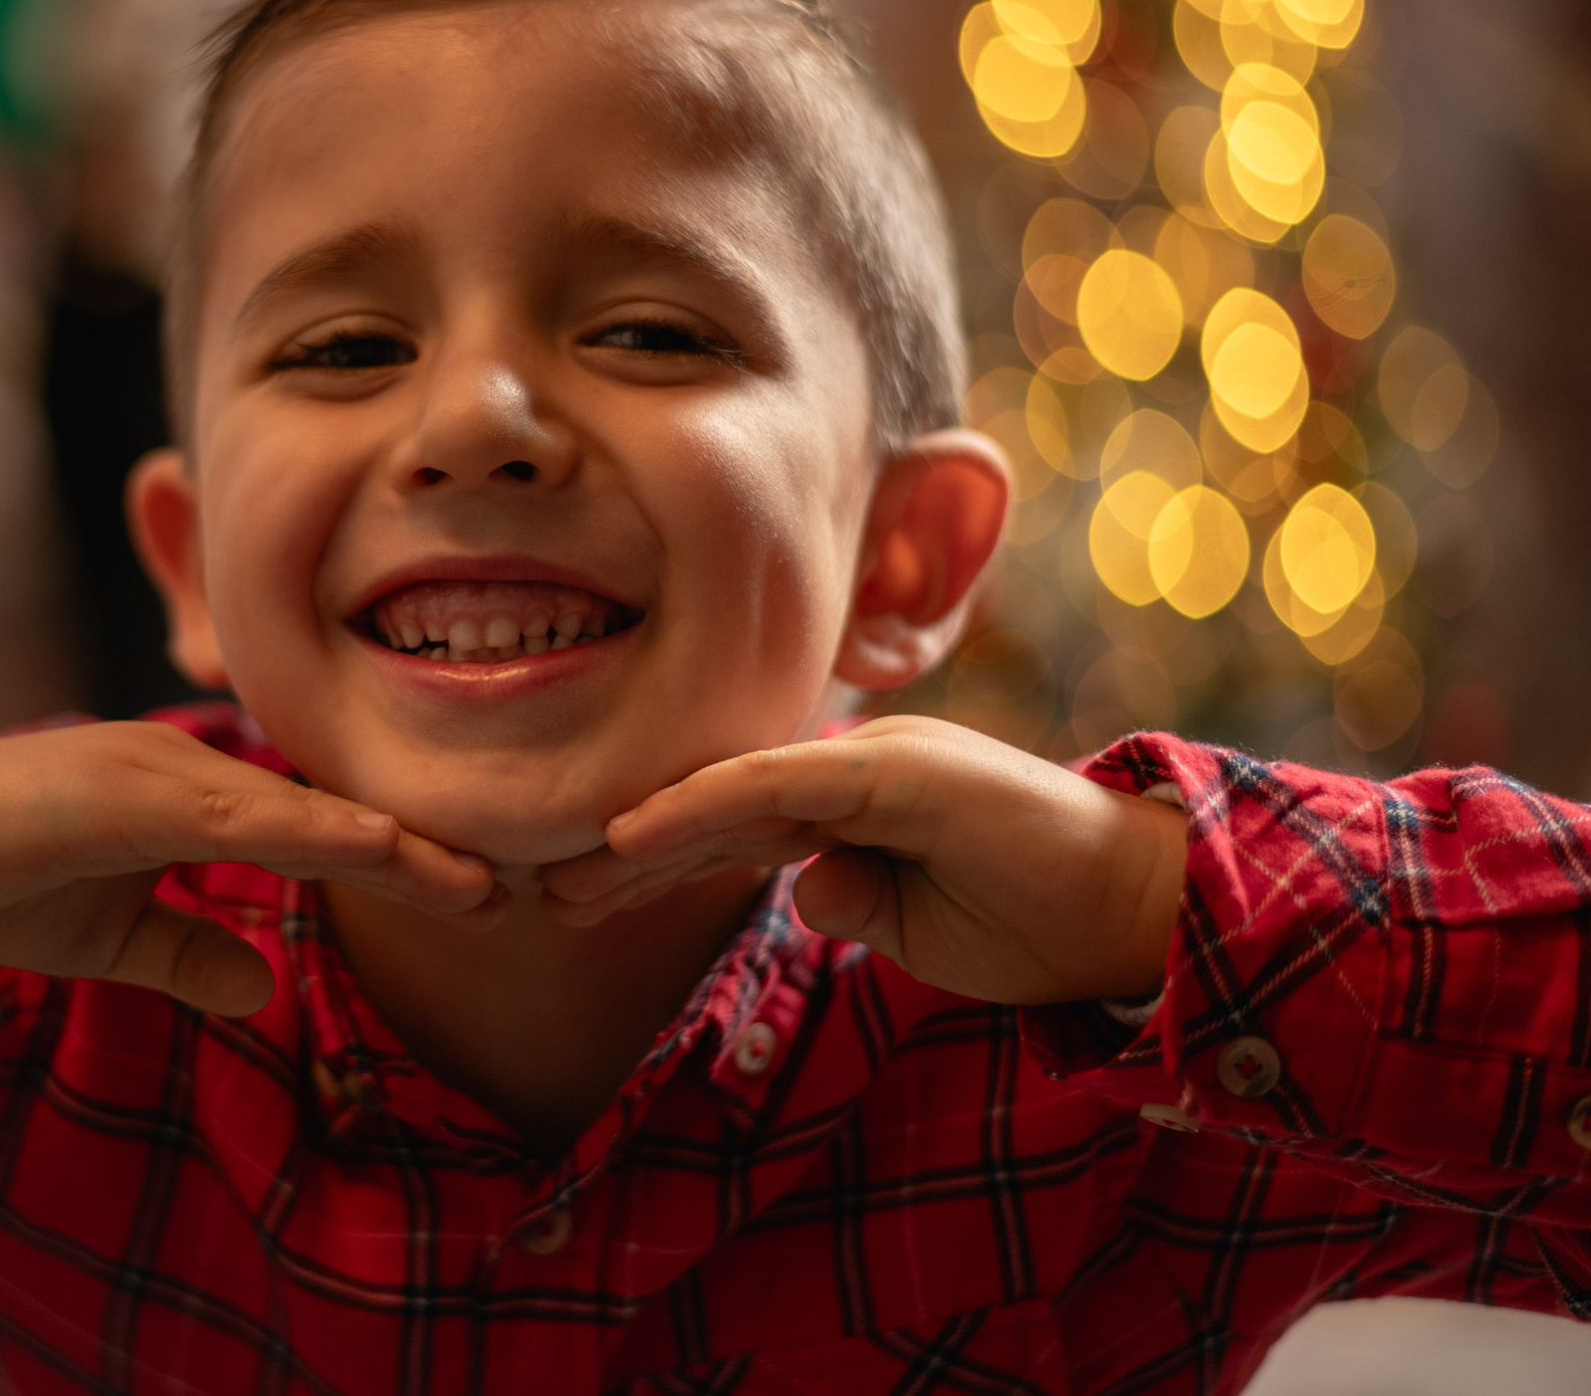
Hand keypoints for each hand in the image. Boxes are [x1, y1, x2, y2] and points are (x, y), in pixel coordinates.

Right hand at [0, 721, 505, 1016]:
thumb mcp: (108, 939)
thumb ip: (187, 952)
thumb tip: (263, 985)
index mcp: (193, 798)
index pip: (318, 828)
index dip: (402, 860)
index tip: (486, 895)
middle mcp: (189, 769)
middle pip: (331, 810)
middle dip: (425, 851)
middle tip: (524, 888)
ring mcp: (156, 768)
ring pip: (299, 806)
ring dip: (391, 844)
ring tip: (479, 881)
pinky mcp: (118, 784)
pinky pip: (233, 811)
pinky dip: (308, 829)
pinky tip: (374, 847)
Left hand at [540, 716, 1185, 1004]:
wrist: (1145, 915)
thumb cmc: (1043, 925)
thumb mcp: (920, 930)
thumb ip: (854, 901)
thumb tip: (803, 892)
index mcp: (863, 801)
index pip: (740, 826)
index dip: (661, 855)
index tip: (585, 891)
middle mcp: (860, 767)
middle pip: (721, 806)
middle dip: (630, 850)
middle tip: (545, 887)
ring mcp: (879, 761)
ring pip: (736, 791)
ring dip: (646, 836)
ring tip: (566, 873)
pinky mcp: (900, 772)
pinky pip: (783, 785)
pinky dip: (706, 805)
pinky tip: (637, 830)